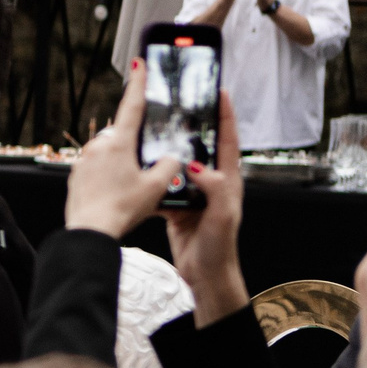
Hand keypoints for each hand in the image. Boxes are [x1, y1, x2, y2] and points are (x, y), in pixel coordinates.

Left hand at [65, 59, 174, 238]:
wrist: (89, 230)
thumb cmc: (122, 208)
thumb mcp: (156, 187)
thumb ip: (169, 166)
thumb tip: (172, 157)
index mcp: (119, 143)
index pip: (132, 106)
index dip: (138, 83)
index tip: (138, 62)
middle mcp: (98, 145)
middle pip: (123, 136)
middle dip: (135, 147)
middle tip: (144, 170)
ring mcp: (84, 159)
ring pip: (110, 154)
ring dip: (121, 165)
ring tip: (130, 190)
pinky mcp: (76, 174)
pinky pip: (97, 169)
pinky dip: (108, 177)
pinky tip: (115, 195)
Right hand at [166, 91, 247, 326]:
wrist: (205, 276)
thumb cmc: (219, 248)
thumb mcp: (222, 217)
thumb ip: (214, 189)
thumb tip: (197, 165)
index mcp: (228, 181)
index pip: (228, 141)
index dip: (225, 115)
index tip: (220, 91)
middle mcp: (212, 183)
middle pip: (202, 145)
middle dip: (193, 123)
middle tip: (180, 101)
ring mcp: (193, 193)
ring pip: (178, 162)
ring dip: (167, 146)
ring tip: (153, 128)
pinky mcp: (177, 205)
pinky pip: (162, 183)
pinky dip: (151, 174)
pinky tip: (138, 166)